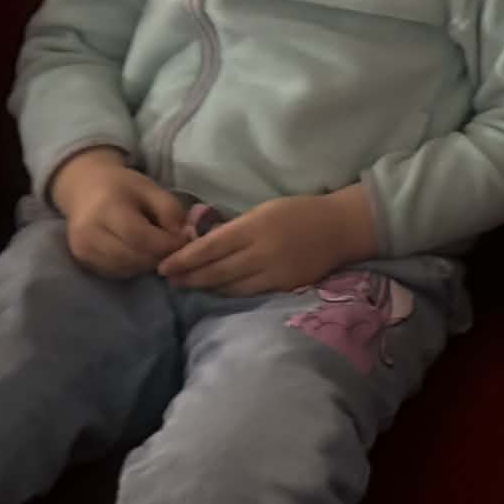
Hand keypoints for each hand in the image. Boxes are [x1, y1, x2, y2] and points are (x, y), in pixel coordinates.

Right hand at [51, 148, 189, 279]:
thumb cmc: (121, 187)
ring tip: (157, 248)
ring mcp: (82, 250)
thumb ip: (170, 211)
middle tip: (174, 248)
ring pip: (126, 269)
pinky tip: (140, 253)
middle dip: (160, 256)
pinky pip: (116, 273)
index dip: (166, 244)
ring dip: (148, 264)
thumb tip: (183, 239)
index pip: (140, 237)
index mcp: (106, 208)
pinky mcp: (82, 261)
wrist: (84, 188)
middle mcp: (88, 233)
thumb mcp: (151, 189)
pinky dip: (134, 267)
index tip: (184, 242)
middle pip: (133, 257)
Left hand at [159, 188, 374, 296]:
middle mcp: (262, 252)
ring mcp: (275, 272)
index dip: (183, 260)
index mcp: (254, 228)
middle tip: (168, 281)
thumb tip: (202, 243)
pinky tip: (217, 291)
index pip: (209, 248)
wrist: (341, 227)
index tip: (163, 266)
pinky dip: (229, 293)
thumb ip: (235, 229)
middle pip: (216, 271)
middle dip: (189, 277)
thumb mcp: (263, 210)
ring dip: (206, 288)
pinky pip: (250, 293)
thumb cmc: (299, 212)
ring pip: (230, 287)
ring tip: (187, 287)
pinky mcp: (285, 286)